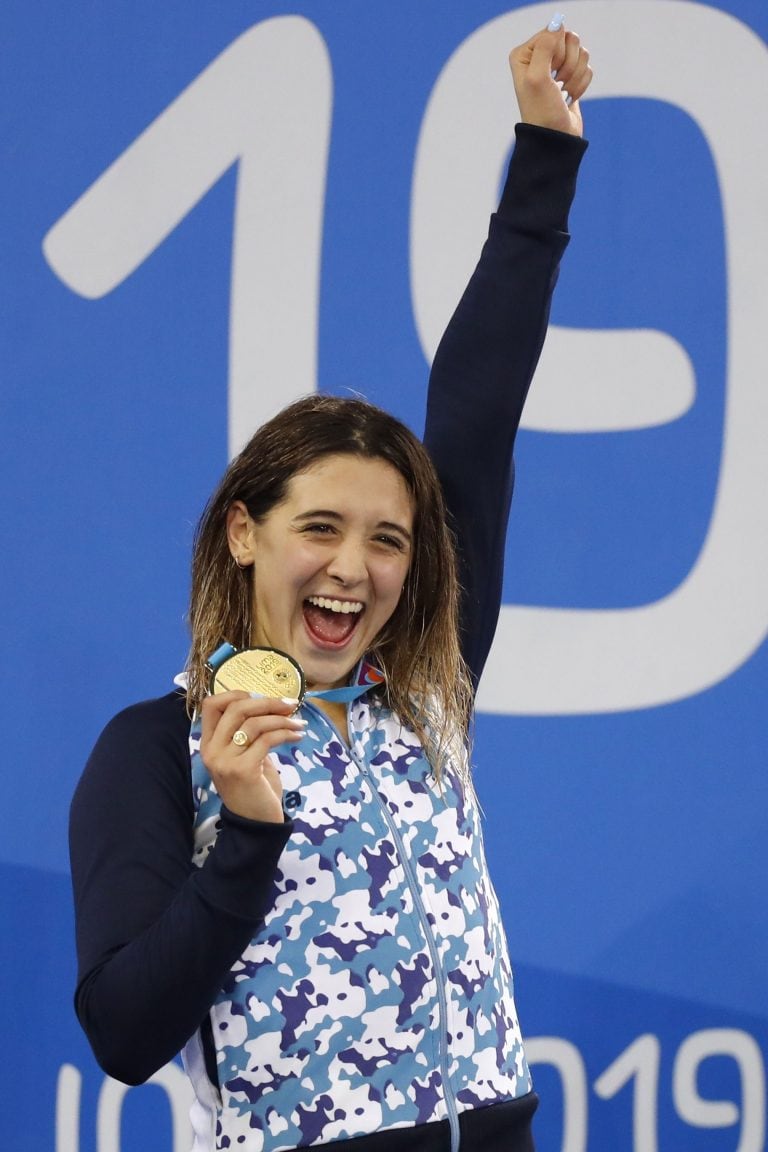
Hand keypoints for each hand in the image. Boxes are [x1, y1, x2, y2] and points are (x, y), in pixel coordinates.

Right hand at [199, 692, 306, 822]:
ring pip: (254, 723)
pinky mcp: (243, 770)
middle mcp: (212, 750)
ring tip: (298, 724)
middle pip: (236, 708)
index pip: (211, 705)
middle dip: (266, 702)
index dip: (236, 694)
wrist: (255, 824)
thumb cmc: (253, 788)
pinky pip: (267, 740)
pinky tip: (297, 737)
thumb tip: (270, 705)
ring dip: (281, 719)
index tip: (261, 695)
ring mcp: (225, 761)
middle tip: (290, 705)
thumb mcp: (245, 756)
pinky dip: (286, 733)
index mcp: (208, 743)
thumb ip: (248, 733)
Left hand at [509, 21, 591, 137]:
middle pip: (570, 39)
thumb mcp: (537, 78)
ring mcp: (555, 66)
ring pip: (581, 52)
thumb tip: (558, 22)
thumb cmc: (542, 112)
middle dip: (569, 64)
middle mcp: (538, 57)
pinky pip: (587, 66)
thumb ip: (544, 46)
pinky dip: (582, 84)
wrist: (555, 138)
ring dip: (576, 75)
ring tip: (563, 92)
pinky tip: (570, 97)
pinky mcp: (570, 76)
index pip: (553, 32)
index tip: (551, 73)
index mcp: (524, 54)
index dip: (558, 52)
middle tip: (557, 83)